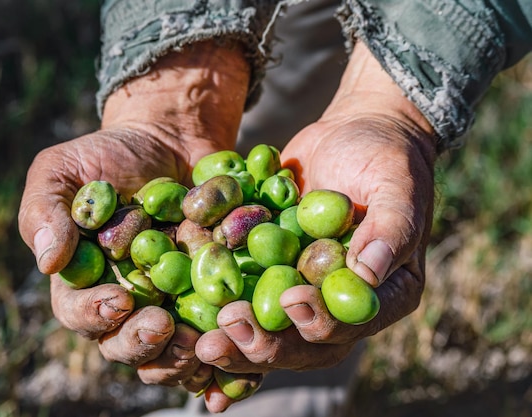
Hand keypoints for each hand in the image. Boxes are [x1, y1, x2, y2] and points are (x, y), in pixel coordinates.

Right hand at [18, 41, 249, 391]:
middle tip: (162, 326)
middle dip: (141, 343)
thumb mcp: (63, 171)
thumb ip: (46, 211)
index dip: (94, 314)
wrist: (169, 141)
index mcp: (84, 282)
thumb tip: (47, 262)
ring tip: (198, 342)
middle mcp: (125, 303)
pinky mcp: (208, 298)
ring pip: (168, 352)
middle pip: (124, 344)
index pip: (79, 312)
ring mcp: (168, 304)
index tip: (118, 300)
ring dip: (181, 357)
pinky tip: (236, 346)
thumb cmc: (108, 155)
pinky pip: (214, 334)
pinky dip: (224, 349)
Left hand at [195, 41, 437, 411]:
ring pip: (266, 330)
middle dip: (263, 344)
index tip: (293, 301)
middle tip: (225, 337)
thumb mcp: (397, 187)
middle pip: (300, 342)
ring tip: (201, 342)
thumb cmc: (385, 159)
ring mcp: (300, 292)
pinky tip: (185, 320)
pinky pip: (242, 297)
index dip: (320, 322)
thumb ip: (390, 228)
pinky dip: (214, 311)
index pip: (349, 325)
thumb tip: (369, 272)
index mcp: (380, 296)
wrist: (351, 136)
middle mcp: (336, 305)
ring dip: (233, 340)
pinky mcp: (267, 273)